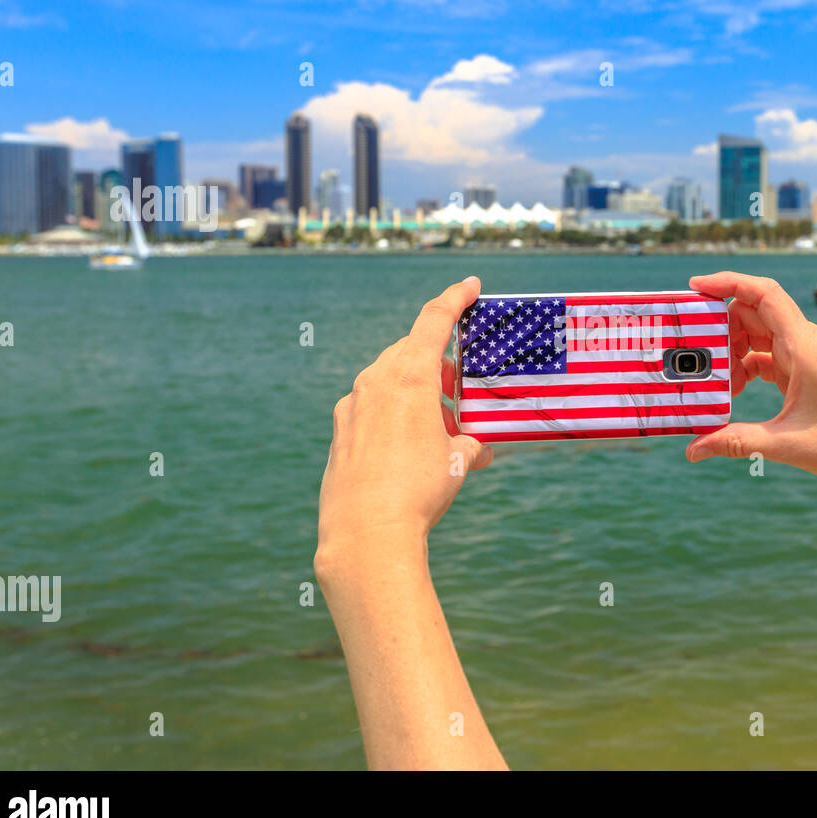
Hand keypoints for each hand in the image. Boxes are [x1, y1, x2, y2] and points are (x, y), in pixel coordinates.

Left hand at [316, 276, 492, 579]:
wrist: (367, 532)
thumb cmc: (420, 490)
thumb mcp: (458, 462)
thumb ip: (469, 443)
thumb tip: (477, 448)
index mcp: (410, 375)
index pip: (434, 320)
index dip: (454, 298)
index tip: (469, 285)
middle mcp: (376, 381)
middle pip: (411, 351)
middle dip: (438, 361)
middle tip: (460, 383)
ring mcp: (352, 405)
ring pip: (388, 380)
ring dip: (416, 391)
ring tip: (438, 424)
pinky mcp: (339, 432)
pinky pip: (370, 408)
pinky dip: (393, 415)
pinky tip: (407, 447)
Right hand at [685, 271, 816, 488]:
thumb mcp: (788, 444)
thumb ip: (737, 442)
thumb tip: (693, 450)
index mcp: (805, 347)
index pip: (763, 293)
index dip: (727, 282)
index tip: (694, 288)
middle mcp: (806, 343)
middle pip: (752, 313)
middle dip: (719, 327)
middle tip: (692, 350)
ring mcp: (807, 355)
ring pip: (758, 335)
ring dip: (732, 351)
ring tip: (712, 380)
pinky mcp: (807, 370)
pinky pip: (767, 356)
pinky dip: (746, 367)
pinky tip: (734, 391)